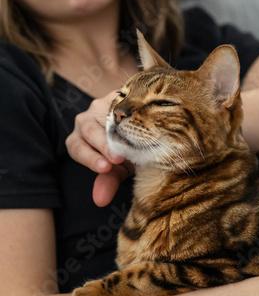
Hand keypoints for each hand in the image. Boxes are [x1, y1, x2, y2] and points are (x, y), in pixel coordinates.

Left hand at [65, 92, 133, 206]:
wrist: (143, 133)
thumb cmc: (126, 155)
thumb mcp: (119, 169)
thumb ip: (109, 181)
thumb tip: (99, 201)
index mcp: (80, 140)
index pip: (76, 148)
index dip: (89, 158)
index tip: (105, 168)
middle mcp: (86, 120)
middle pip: (88, 129)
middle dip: (103, 144)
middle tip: (118, 157)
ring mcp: (101, 104)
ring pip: (104, 112)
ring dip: (118, 125)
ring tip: (132, 134)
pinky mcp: (118, 94)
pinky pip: (122, 99)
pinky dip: (132, 107)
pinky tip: (144, 115)